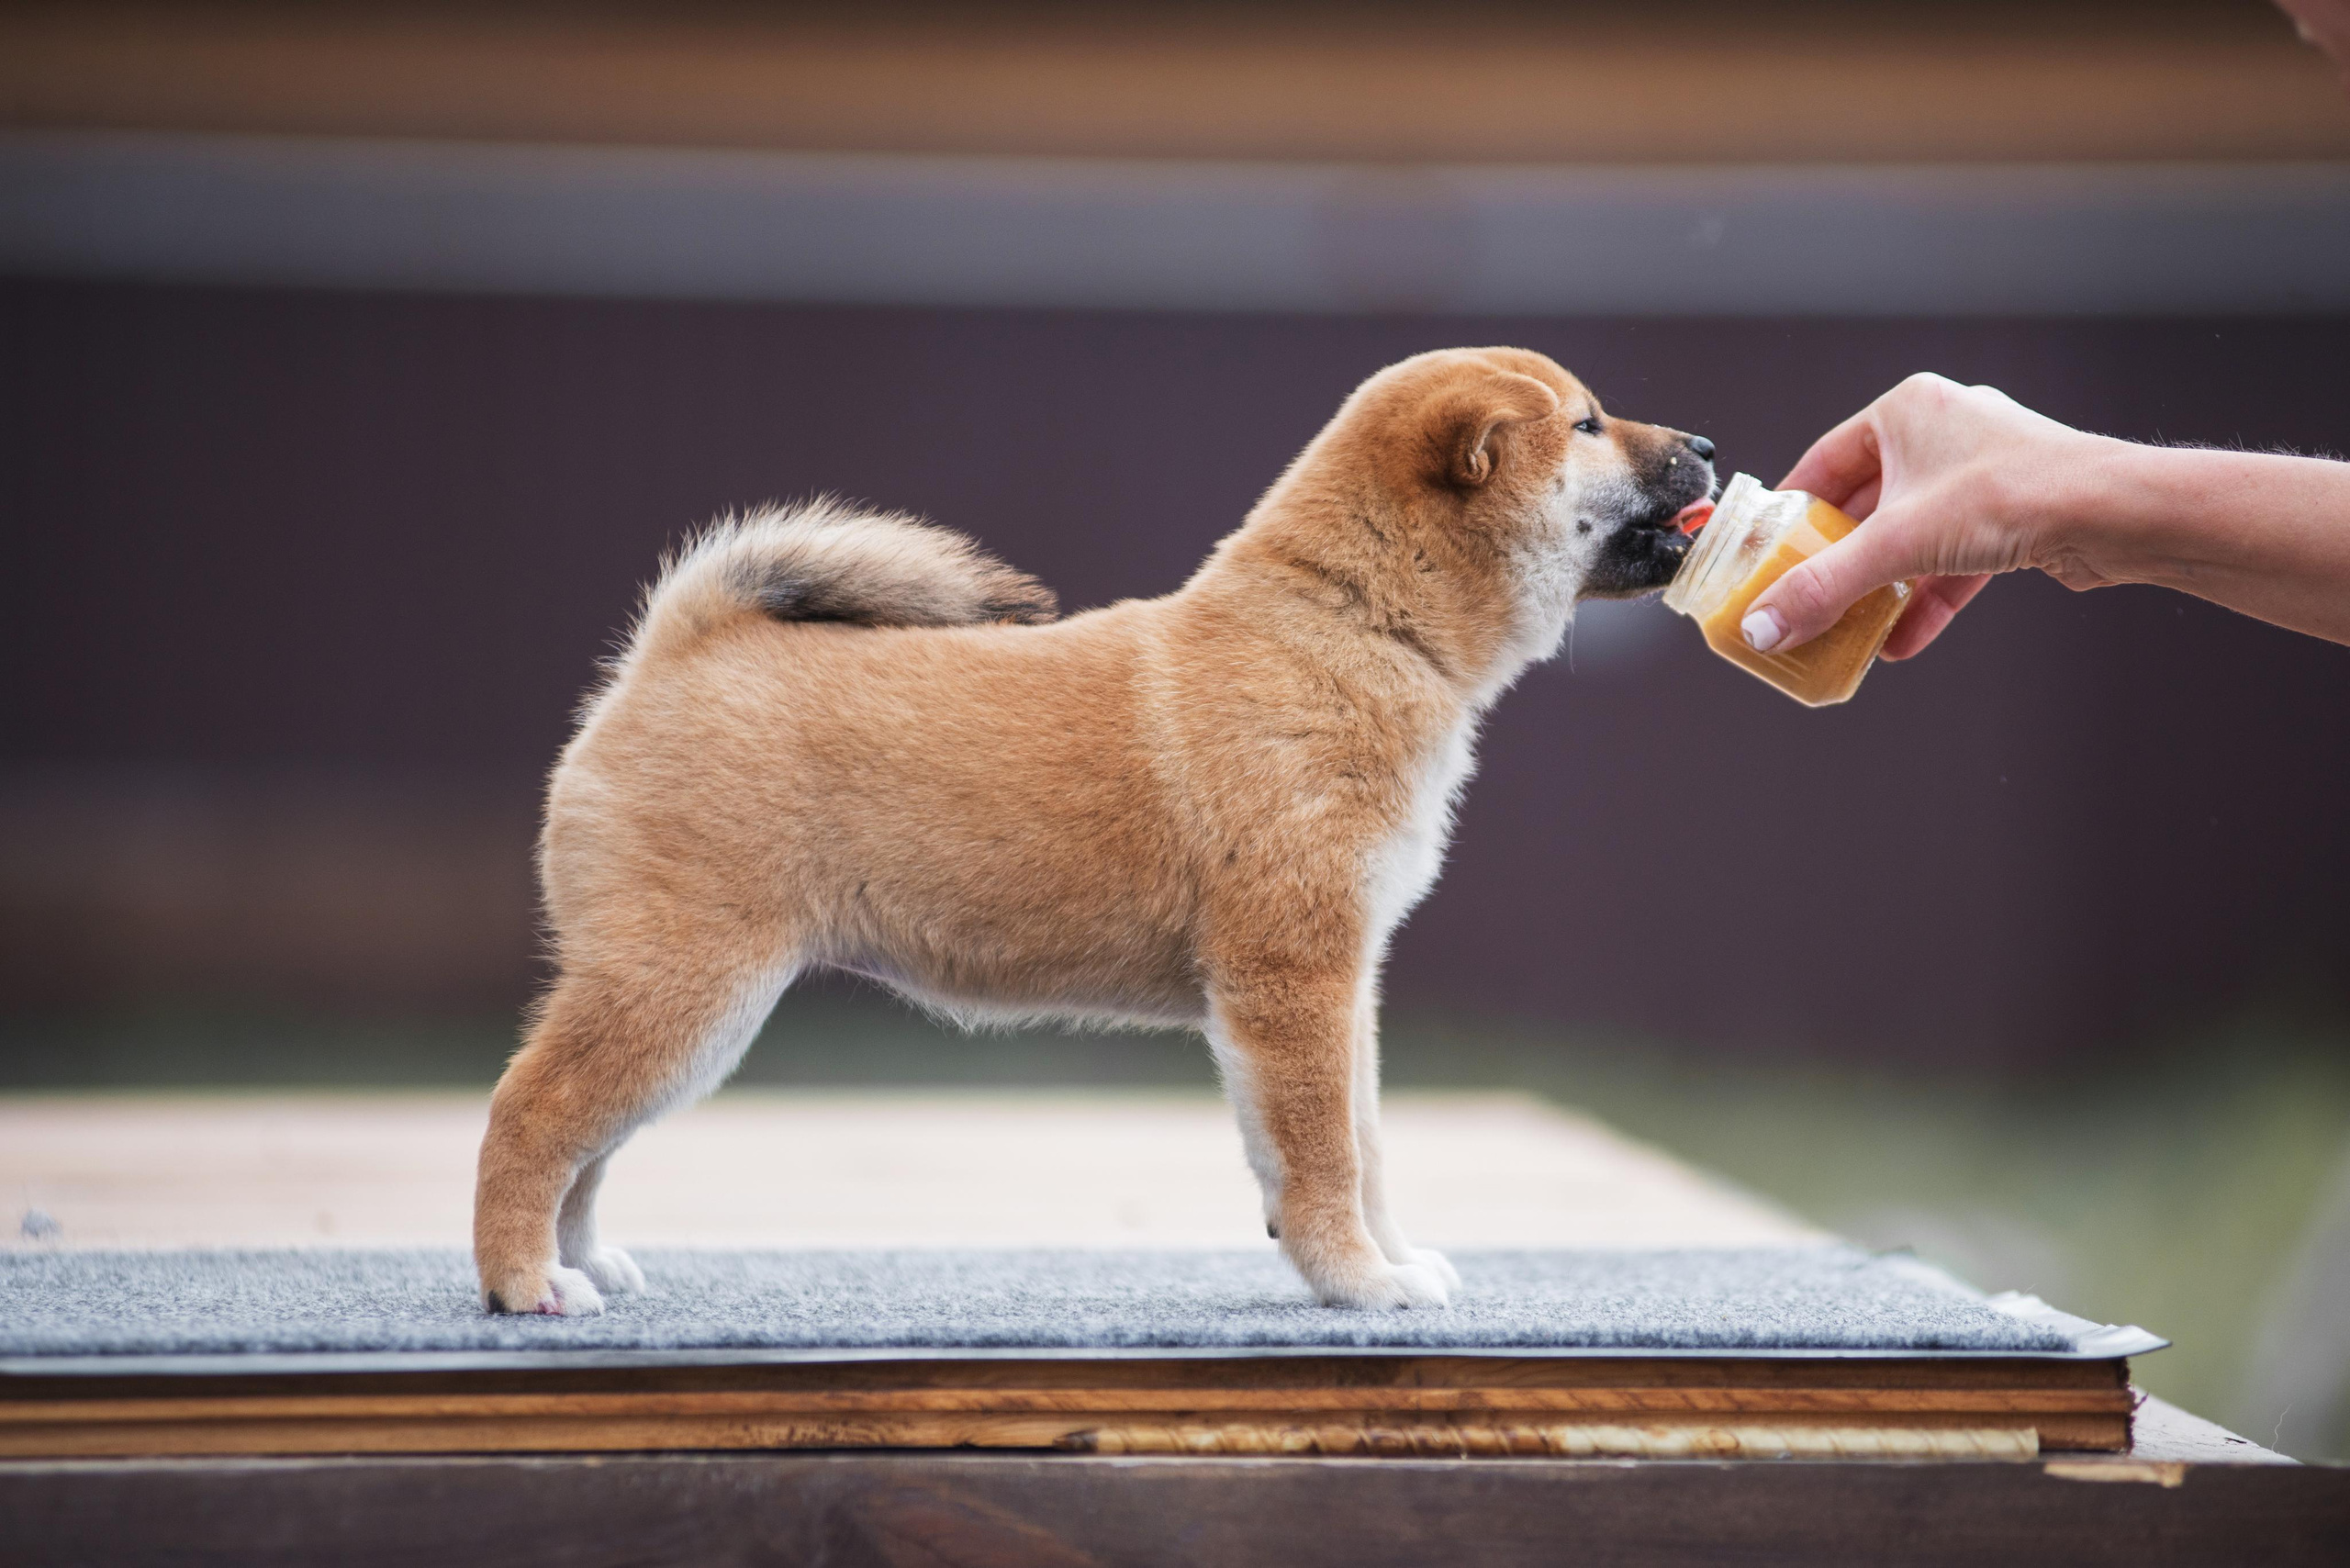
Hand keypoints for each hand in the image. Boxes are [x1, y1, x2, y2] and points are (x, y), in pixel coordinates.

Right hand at [1742, 374, 2109, 660]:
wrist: (2117, 514)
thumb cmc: (2014, 494)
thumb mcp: (1896, 544)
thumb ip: (1822, 588)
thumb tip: (1763, 628)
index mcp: (1907, 411)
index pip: (1824, 462)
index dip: (1791, 510)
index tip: (1766, 551)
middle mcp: (1943, 434)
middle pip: (1867, 505)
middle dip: (1837, 560)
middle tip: (1802, 596)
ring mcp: (1981, 475)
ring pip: (1911, 536)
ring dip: (1880, 587)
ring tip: (1849, 628)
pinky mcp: (2012, 515)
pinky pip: (1952, 558)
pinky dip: (1926, 597)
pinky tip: (1902, 640)